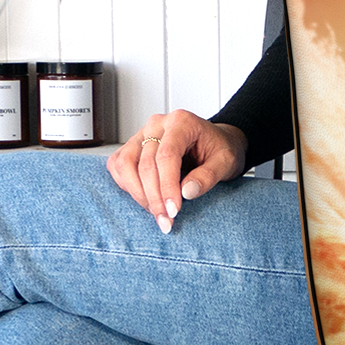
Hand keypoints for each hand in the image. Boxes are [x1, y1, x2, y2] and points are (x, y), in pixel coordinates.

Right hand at [107, 110, 247, 232]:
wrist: (215, 143)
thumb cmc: (220, 150)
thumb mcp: (226, 162)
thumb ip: (208, 176)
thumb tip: (186, 192)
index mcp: (181, 122)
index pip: (167, 156)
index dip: (167, 186)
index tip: (173, 211)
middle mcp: (157, 124)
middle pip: (145, 164)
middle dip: (154, 198)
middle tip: (166, 221)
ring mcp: (141, 134)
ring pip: (125, 165)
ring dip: (138, 194)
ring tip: (157, 214)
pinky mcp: (133, 146)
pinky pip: (118, 166)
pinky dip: (127, 186)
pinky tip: (146, 199)